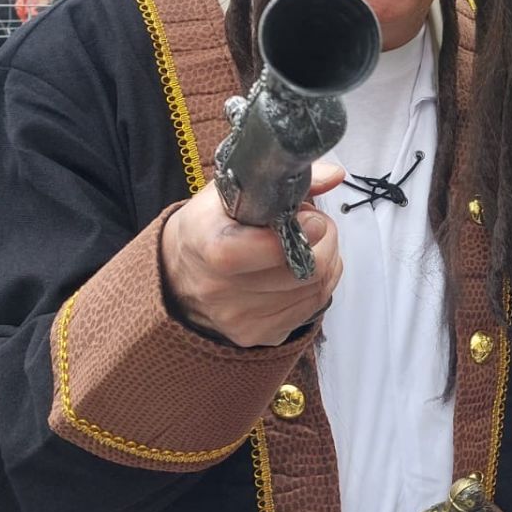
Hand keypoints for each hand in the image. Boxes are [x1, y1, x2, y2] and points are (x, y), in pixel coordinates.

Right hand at [159, 160, 345, 347]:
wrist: (177, 273)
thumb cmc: (209, 224)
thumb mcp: (232, 191)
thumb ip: (284, 180)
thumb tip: (334, 175)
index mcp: (210, 246)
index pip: (273, 247)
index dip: (304, 231)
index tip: (311, 216)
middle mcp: (221, 290)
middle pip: (306, 270)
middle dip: (325, 240)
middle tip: (316, 224)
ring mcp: (240, 319)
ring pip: (316, 290)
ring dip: (326, 261)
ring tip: (309, 243)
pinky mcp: (256, 336)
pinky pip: (311, 308)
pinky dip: (318, 284)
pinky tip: (303, 268)